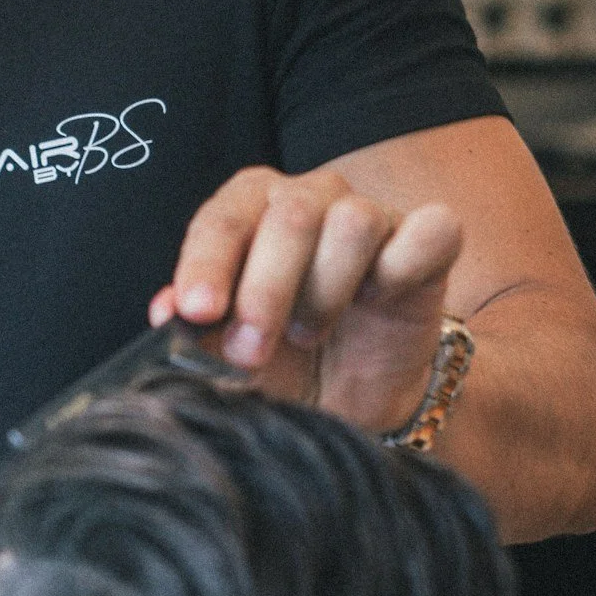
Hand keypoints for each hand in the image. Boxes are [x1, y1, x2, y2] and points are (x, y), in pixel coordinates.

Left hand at [151, 164, 463, 434]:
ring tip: (308, 332)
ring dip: (325, 291)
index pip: (224, 218)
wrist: (347, 398)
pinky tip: (378, 301)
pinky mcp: (429, 241)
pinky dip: (402, 268)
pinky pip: (430, 229)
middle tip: (250, 350)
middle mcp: (312, 197)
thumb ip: (196, 327)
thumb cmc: (279, 360)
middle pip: (291, 216)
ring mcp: (375, 214)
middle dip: (265, 291)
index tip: (196, 311)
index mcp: (252, 207)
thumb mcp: (226, 353)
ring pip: (353, 223)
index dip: (207, 264)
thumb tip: (165, 311)